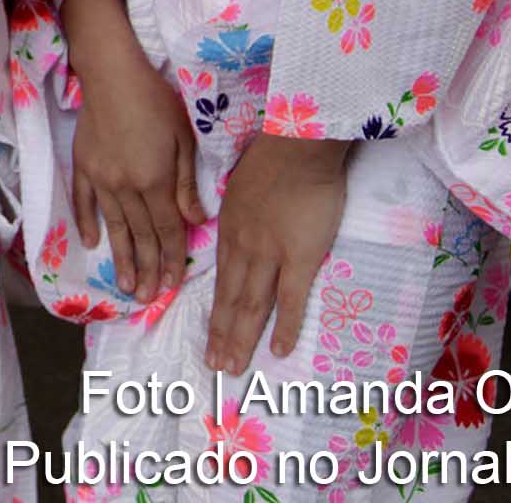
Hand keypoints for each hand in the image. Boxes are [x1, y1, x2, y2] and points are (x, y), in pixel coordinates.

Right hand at [70, 53, 205, 297]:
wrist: (112, 73)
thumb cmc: (155, 100)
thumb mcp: (183, 138)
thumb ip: (186, 183)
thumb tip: (195, 222)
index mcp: (154, 181)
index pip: (167, 230)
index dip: (173, 259)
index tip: (174, 285)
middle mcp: (126, 187)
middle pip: (141, 235)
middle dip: (148, 269)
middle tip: (149, 298)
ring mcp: (101, 179)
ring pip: (114, 227)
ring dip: (121, 258)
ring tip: (125, 286)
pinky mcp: (83, 166)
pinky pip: (85, 202)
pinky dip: (88, 224)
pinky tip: (91, 244)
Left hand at [205, 133, 351, 374]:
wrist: (298, 144)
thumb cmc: (273, 156)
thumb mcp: (238, 185)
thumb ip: (236, 213)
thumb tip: (232, 227)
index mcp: (230, 230)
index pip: (220, 280)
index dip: (215, 313)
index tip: (209, 337)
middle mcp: (244, 248)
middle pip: (231, 300)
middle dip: (222, 335)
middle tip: (216, 366)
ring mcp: (271, 255)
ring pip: (253, 306)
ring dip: (242, 339)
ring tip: (233, 367)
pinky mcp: (301, 257)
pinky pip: (291, 300)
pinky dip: (285, 328)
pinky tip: (279, 351)